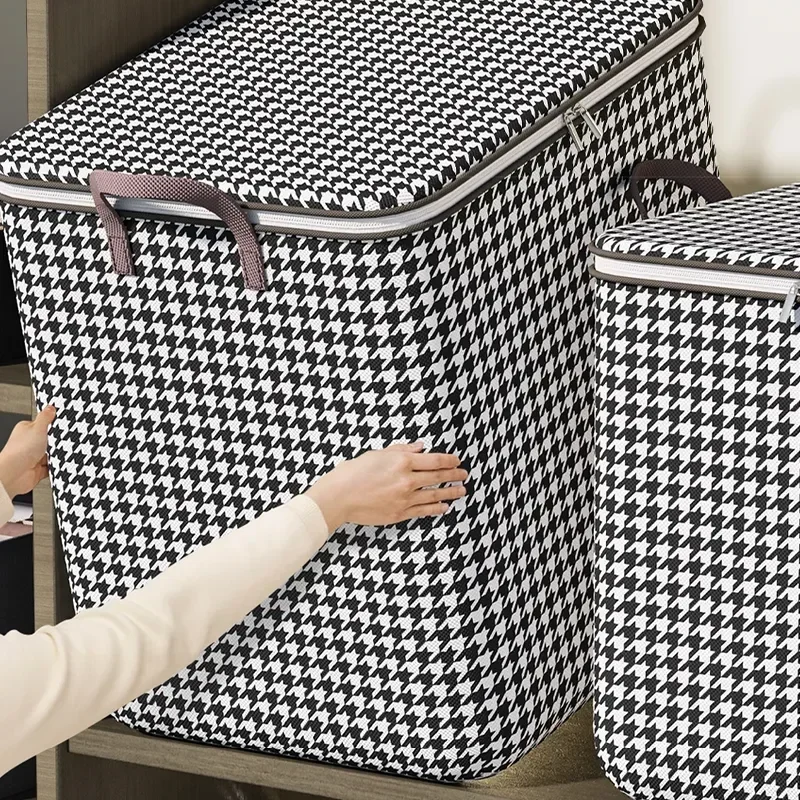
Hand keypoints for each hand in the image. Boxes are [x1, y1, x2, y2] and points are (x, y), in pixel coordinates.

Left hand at [0, 405, 55, 498]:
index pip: (43, 424)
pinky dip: (56, 466)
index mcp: (26, 429)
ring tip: (55, 454)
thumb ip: (45, 417)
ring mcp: (34, 456)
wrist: (14, 474)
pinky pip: (52, 466)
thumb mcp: (37, 428)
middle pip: (50, 440)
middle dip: (56, 441)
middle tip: (59, 441)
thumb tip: (50, 407)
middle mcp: (28, 443)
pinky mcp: (38, 469)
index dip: (53, 424)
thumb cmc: (20, 451)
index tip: (62, 424)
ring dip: (56, 455)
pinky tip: (56, 463)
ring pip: (52, 453)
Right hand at [304, 442, 467, 534]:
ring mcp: (405, 498)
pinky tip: (445, 507)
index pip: (435, 460)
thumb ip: (401, 450)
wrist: (339, 497)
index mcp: (402, 461)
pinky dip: (436, 509)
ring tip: (462, 491)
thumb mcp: (377, 454)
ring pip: (435, 495)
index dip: (450, 460)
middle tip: (464, 475)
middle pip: (438, 477)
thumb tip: (420, 447)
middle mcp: (407, 480)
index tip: (458, 461)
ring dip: (451, 493)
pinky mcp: (400, 513)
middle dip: (454, 475)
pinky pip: (424, 511)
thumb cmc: (353, 472)